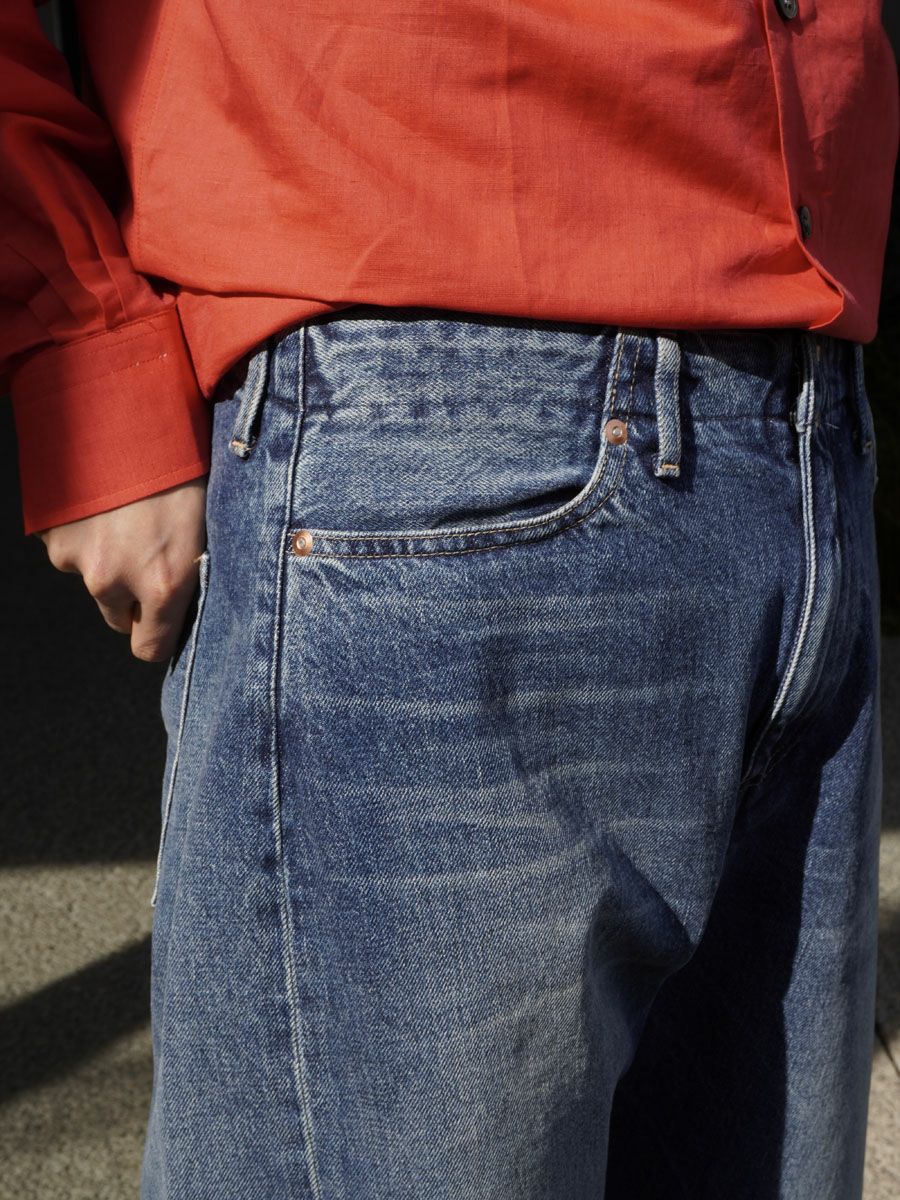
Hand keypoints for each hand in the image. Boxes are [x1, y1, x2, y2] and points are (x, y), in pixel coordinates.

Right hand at [36, 478, 207, 662]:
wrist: (125, 408)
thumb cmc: (182, 461)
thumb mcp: (206, 521)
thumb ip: (193, 568)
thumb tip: (194, 593)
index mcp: (164, 583)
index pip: (150, 648)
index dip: (158, 635)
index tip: (165, 619)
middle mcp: (114, 580)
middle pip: (119, 618)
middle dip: (133, 597)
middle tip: (150, 555)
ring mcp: (76, 559)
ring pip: (94, 579)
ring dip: (108, 558)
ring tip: (129, 514)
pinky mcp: (51, 535)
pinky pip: (71, 549)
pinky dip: (84, 533)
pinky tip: (104, 501)